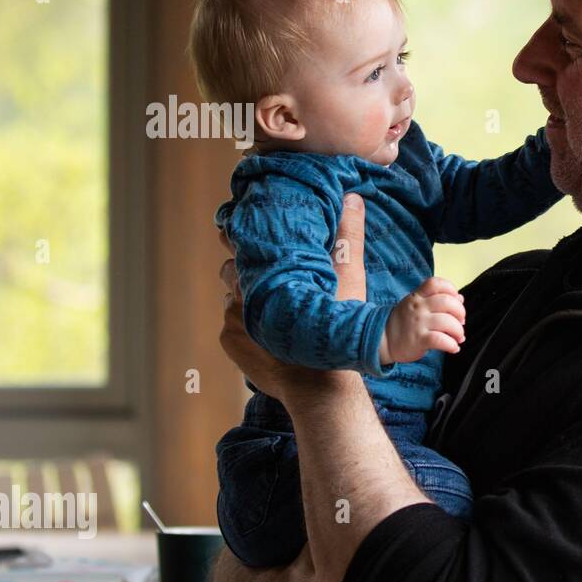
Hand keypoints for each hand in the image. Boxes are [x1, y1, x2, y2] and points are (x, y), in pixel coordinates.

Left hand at [218, 193, 368, 399]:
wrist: (321, 383)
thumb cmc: (338, 326)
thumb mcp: (349, 276)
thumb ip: (347, 235)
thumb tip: (353, 197)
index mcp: (265, 270)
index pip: (240, 242)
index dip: (250, 239)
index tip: (259, 237)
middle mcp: (241, 290)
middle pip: (232, 269)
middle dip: (247, 270)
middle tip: (272, 276)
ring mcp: (231, 317)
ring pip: (233, 296)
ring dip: (247, 297)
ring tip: (273, 304)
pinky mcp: (229, 341)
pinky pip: (231, 324)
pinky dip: (245, 324)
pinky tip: (267, 330)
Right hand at [379, 276, 465, 362]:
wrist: (383, 340)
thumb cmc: (404, 322)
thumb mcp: (415, 305)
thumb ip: (436, 300)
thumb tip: (460, 298)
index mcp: (417, 296)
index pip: (436, 283)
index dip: (451, 289)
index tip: (456, 301)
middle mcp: (418, 307)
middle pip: (447, 302)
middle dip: (460, 312)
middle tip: (461, 322)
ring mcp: (418, 323)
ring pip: (447, 322)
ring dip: (459, 331)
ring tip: (458, 337)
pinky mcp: (419, 340)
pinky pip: (441, 340)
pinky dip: (452, 345)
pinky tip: (453, 347)